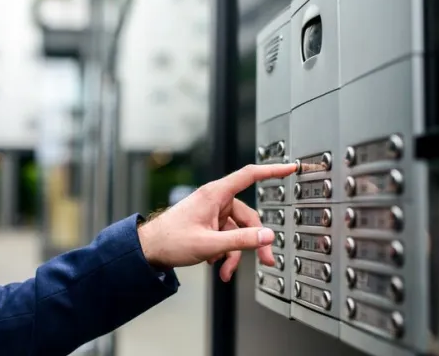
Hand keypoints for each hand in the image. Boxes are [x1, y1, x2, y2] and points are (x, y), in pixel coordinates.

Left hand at [137, 163, 296, 282]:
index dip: (272, 170)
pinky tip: (215, 264)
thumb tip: (267, 236)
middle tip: (264, 261)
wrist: (148, 250)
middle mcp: (215, 201)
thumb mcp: (210, 244)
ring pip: (236, 231)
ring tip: (225, 270)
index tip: (290, 167)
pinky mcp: (207, 224)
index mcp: (215, 194)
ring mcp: (211, 213)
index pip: (249, 175)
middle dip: (253, 241)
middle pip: (247, 217)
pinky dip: (224, 252)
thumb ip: (240, 240)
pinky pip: (225, 236)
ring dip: (234, 253)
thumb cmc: (170, 240)